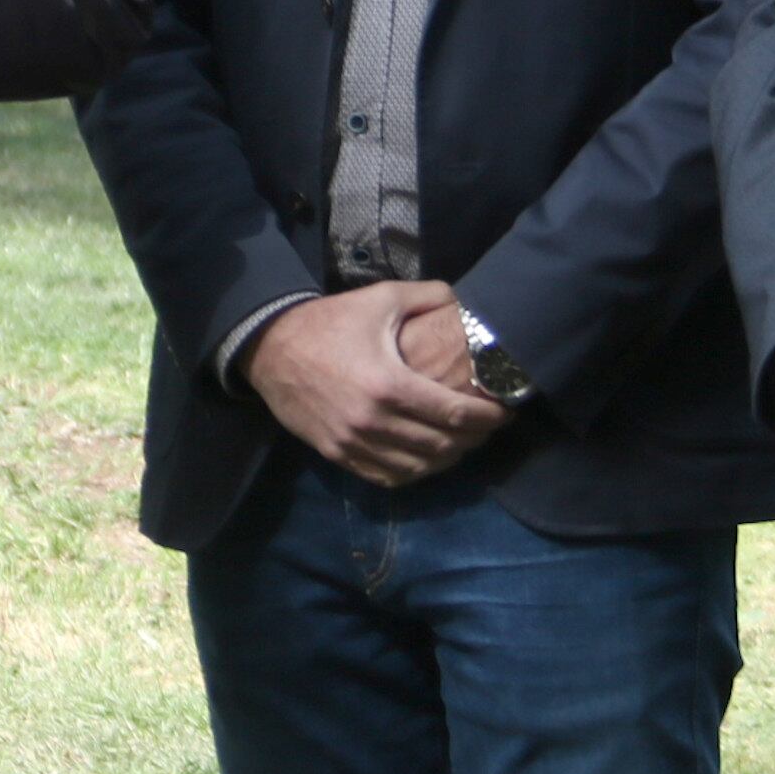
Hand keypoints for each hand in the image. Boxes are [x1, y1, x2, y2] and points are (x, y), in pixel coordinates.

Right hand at [247, 281, 505, 489]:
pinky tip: (426, 458)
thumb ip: (428, 296)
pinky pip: (387, 477)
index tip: (505, 412)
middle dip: (475, 439)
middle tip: (489, 426)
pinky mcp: (338, 454)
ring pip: (417, 469)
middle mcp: (373, 421)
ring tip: (462, 442)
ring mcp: (353, 442)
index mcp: (389, 384)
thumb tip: (466, 301)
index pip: (455, 415)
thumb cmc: (329, 321)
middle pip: (442, 446)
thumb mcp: (380, 298)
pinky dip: (414, 473)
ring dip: (447, 459)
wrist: (269, 347)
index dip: (488, 418)